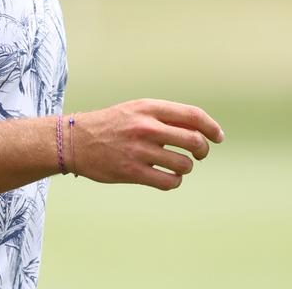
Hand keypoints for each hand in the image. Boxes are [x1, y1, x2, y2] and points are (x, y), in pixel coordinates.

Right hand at [71, 98, 224, 189]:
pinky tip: (166, 177)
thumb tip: (200, 131)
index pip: (193, 116)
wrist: (73, 141)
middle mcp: (145, 127)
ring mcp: (139, 150)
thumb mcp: (135, 110)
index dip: (212, 127)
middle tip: (198, 155)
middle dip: (202, 151)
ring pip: (184, 164)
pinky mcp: (132, 172)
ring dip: (185, 168)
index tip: (218, 137)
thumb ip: (164, 117)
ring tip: (176, 166)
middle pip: (194, 141)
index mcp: (148, 108)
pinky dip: (174, 181)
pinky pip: (169, 182)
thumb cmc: (109, 125)